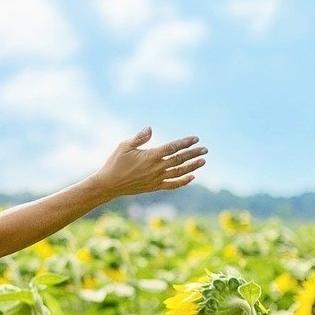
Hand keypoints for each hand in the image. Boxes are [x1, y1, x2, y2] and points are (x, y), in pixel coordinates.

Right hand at [91, 129, 207, 198]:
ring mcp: (156, 179)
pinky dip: (183, 181)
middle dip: (193, 154)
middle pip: (179, 159)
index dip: (184, 143)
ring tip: (203, 161)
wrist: (109, 184)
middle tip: (205, 149)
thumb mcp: (124, 146)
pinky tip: (192, 177)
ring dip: (192, 166)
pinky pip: (172, 185)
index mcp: (150, 156)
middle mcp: (156, 168)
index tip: (195, 139)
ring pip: (179, 172)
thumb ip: (139, 138)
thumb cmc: (115, 163)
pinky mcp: (154, 187)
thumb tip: (150, 128)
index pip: (172, 148)